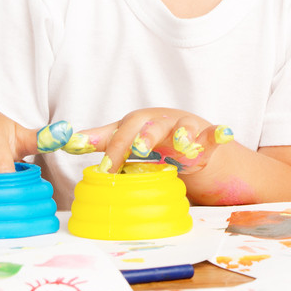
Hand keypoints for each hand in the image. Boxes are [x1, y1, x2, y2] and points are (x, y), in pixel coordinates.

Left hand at [62, 108, 233, 174]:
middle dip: (144, 138)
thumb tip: (66, 142)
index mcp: (138, 123)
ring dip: (183, 135)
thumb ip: (100, 139)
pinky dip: (220, 133)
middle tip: (138, 151)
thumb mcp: (126, 137)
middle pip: (150, 125)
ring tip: (183, 146)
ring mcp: (186, 128)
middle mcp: (161, 122)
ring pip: (184, 128)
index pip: (122, 131)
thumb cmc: (152, 139)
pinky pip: (215, 133)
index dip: (113, 147)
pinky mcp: (208, 137)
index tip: (104, 169)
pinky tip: (224, 133)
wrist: (190, 139)